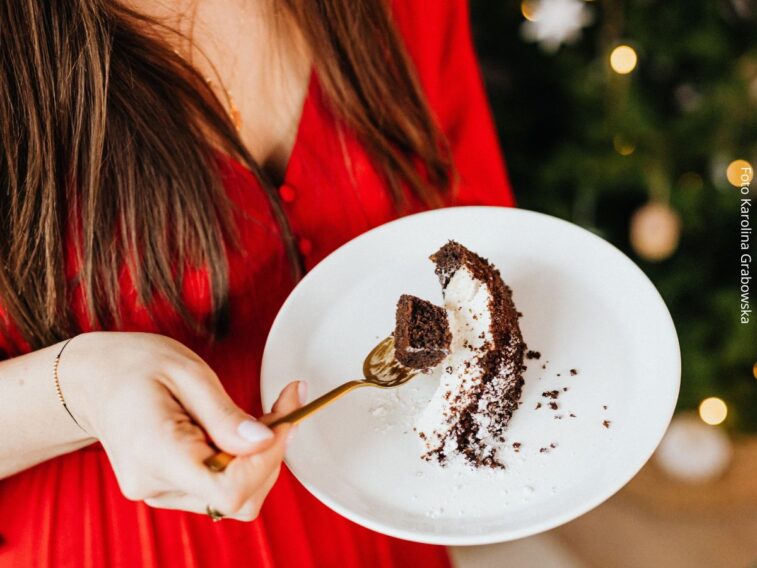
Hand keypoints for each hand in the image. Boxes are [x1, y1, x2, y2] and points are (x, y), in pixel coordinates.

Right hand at [62, 331, 303, 520]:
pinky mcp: (169, 489)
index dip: (267, 461)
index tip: (285, 420)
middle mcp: (156, 485)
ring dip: (261, 458)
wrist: (93, 379)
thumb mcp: (186, 372)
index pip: (228, 491)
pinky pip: (220, 487)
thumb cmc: (135, 366)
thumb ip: (225, 414)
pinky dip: (243, 462)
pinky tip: (241, 431)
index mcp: (157, 454)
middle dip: (272, 455)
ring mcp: (161, 492)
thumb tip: (265, 442)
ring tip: (263, 415)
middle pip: (238, 500)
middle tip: (285, 406)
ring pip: (235, 497)